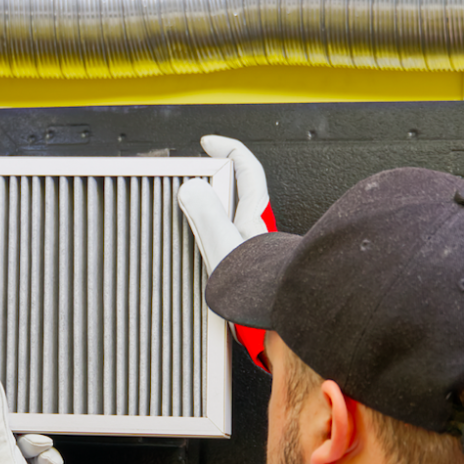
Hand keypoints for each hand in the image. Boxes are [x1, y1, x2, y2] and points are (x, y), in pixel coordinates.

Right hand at [177, 136, 275, 369]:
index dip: (227, 148)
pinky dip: (209, 240)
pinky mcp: (244, 268)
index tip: (208, 142)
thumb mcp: (224, 246)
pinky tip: (197, 252)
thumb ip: (206, 215)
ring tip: (186, 214)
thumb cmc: (260, 289)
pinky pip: (223, 243)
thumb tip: (191, 188)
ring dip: (209, 212)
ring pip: (229, 218)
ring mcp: (250, 248)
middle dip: (214, 180)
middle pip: (236, 191)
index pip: (245, 167)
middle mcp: (253, 228)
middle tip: (191, 177)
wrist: (277, 321)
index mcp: (252, 214)